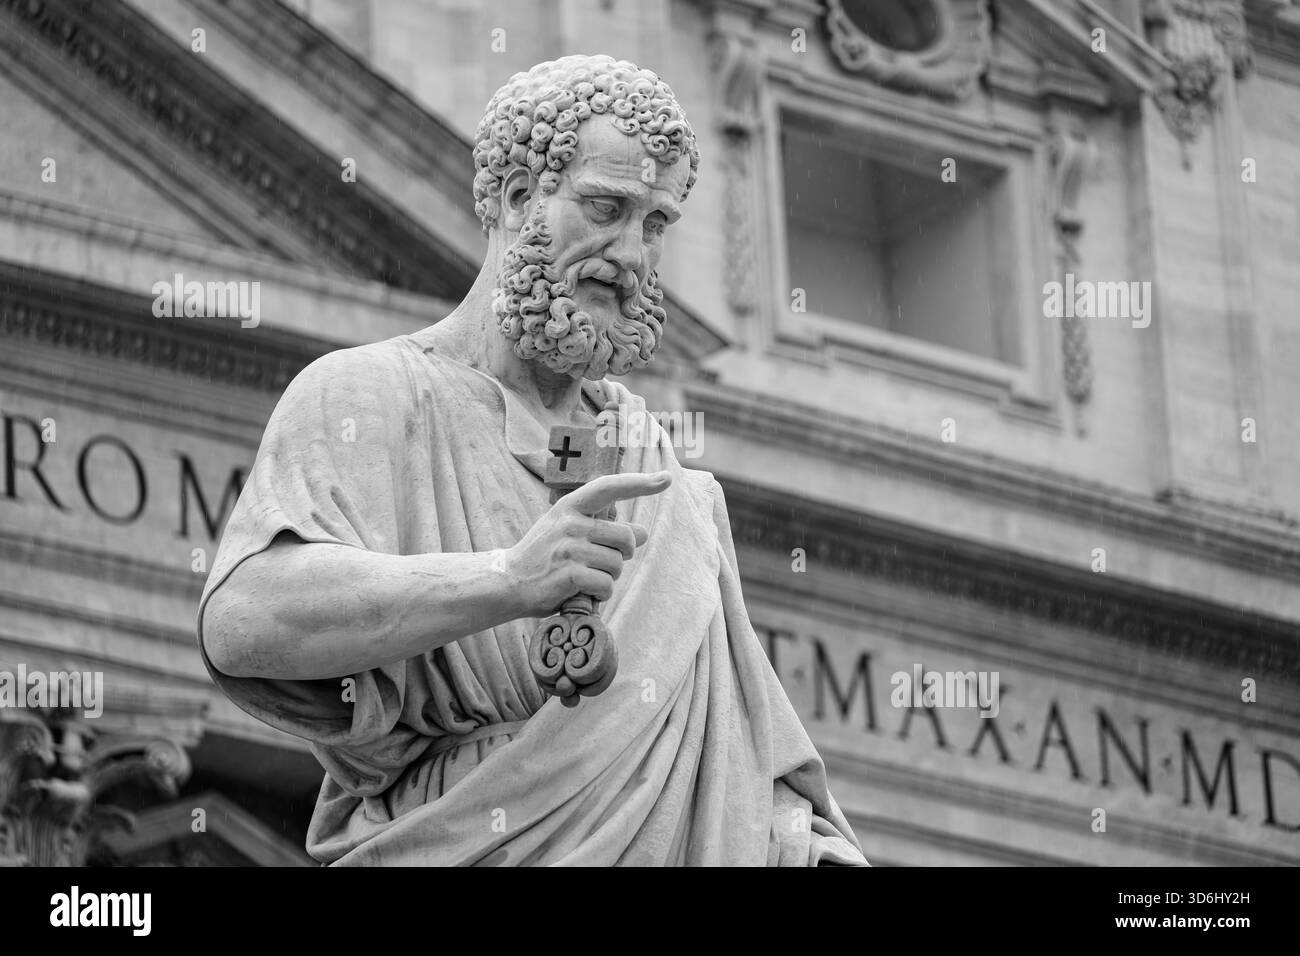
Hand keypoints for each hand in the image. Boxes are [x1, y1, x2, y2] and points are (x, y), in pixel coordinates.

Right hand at [499, 470, 671, 615]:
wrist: (507, 582)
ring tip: (585, 578)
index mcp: (570, 505)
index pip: (609, 487)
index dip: (640, 483)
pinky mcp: (570, 574)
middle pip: (625, 538)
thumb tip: (642, 533)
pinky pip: (606, 585)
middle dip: (621, 556)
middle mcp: (571, 522)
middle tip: (598, 564)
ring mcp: (570, 548)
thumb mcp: (568, 532)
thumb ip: (603, 529)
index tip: (666, 478)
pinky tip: (582, 592)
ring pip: (618, 564)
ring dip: (609, 577)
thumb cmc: (544, 556)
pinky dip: (600, 594)